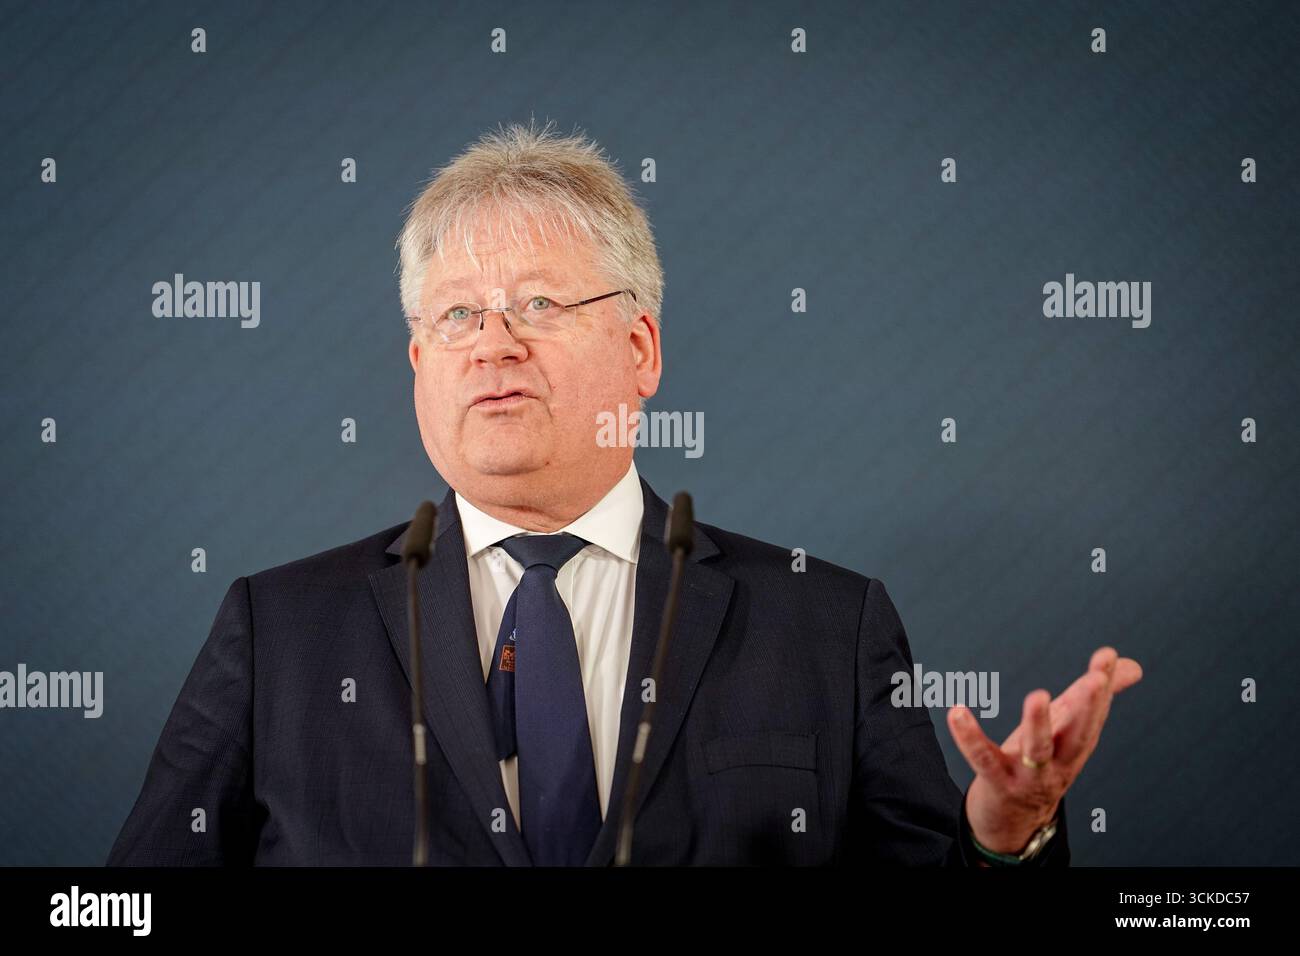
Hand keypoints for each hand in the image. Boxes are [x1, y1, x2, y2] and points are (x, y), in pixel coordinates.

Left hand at [946, 646, 1142, 853]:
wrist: (1016, 819)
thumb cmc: (1045, 763)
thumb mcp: (1069, 728)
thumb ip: (1095, 697)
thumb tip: (1131, 665)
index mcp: (1076, 745)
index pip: (1094, 713)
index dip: (1103, 685)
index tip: (1108, 656)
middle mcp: (1060, 763)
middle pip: (1079, 736)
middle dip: (1090, 708)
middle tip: (1096, 679)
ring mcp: (1030, 776)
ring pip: (1037, 751)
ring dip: (1038, 724)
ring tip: (1038, 696)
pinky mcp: (999, 782)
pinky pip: (984, 759)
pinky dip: (970, 738)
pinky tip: (957, 713)